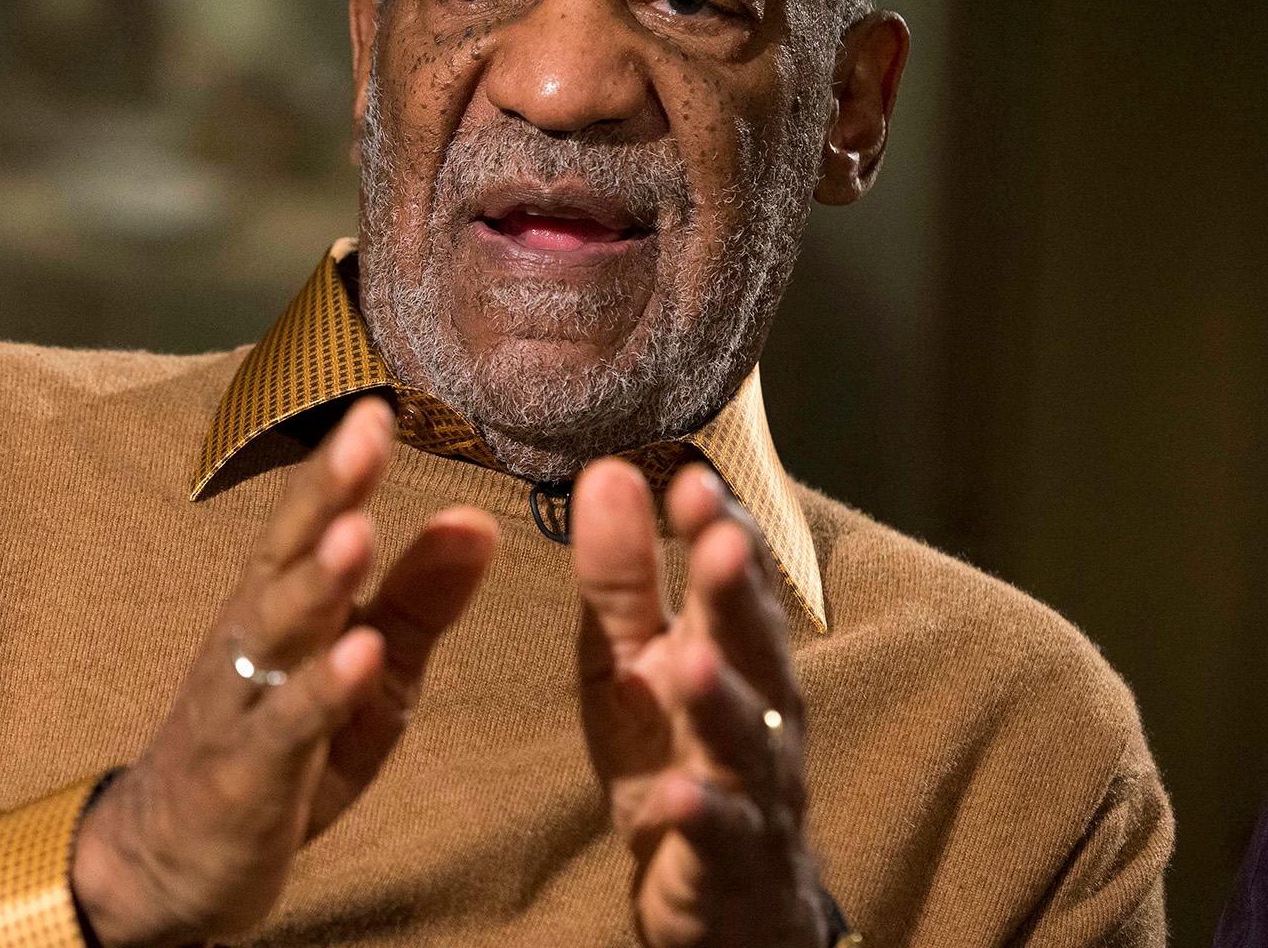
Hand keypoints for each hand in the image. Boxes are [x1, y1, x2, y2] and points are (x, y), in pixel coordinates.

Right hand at [72, 398, 498, 947]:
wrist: (171, 860)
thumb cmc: (279, 750)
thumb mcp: (367, 674)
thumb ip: (419, 600)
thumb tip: (476, 520)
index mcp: (280, 603)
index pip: (310, 521)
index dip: (340, 465)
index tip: (379, 405)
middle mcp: (250, 636)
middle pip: (286, 553)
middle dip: (325, 491)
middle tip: (365, 431)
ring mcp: (241, 701)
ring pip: (278, 629)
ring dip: (318, 580)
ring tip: (361, 531)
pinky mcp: (245, 772)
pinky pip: (285, 724)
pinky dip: (322, 688)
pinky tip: (360, 654)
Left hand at [571, 459, 827, 947]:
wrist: (723, 896)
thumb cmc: (674, 752)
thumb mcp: (630, 659)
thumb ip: (620, 574)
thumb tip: (608, 469)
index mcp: (728, 649)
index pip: (733, 576)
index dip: (719, 526)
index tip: (692, 477)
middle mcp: (758, 709)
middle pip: (753, 644)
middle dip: (737, 592)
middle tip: (718, 539)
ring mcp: (752, 787)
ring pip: (748, 739)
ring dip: (723, 698)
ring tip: (691, 660)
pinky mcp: (731, 860)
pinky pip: (721, 836)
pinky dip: (701, 815)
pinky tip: (676, 798)